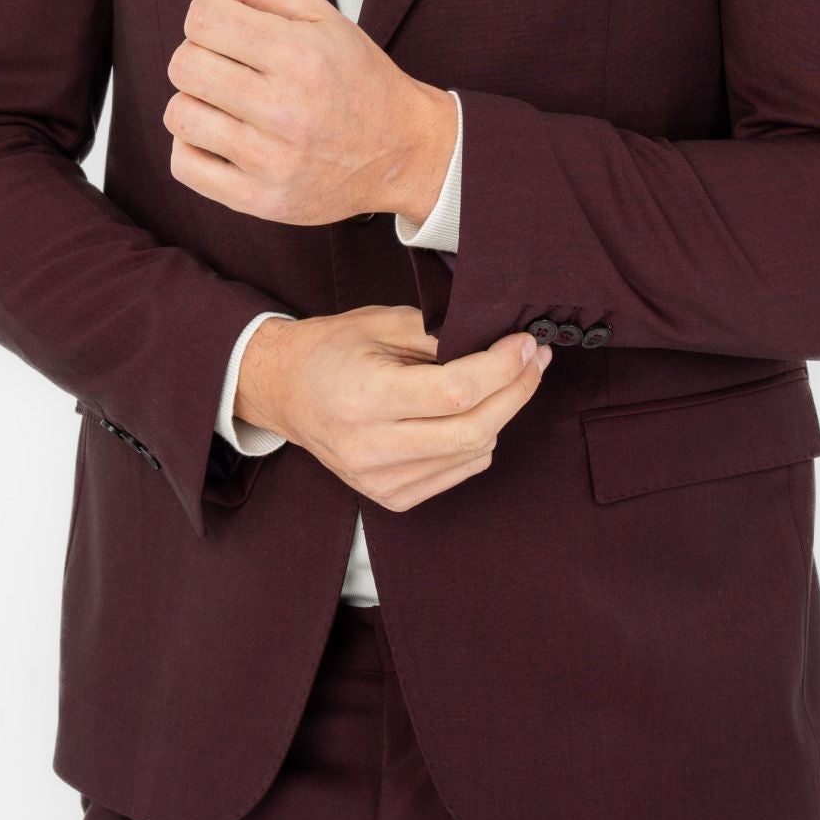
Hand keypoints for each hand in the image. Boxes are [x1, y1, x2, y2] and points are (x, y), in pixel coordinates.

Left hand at [161, 0, 454, 226]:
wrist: (400, 151)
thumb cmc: (356, 77)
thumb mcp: (317, 16)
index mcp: (301, 55)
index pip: (202, 18)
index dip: (211, 16)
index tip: (234, 29)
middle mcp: (287, 109)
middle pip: (184, 64)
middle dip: (200, 55)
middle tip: (232, 65)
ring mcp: (273, 161)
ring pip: (179, 115)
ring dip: (196, 102)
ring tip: (231, 102)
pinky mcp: (261, 200)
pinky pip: (185, 165)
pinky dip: (193, 146)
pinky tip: (225, 136)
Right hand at [237, 305, 552, 510]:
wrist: (284, 391)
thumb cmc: (331, 349)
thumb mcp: (382, 322)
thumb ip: (441, 334)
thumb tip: (499, 343)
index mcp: (367, 398)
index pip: (456, 392)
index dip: (503, 369)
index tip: (526, 344)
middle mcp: (372, 448)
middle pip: (473, 430)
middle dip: (517, 391)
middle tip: (535, 360)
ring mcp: (380, 480)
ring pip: (473, 454)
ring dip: (502, 414)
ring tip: (509, 379)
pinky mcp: (390, 497)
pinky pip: (459, 471)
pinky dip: (479, 440)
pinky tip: (476, 413)